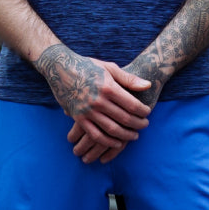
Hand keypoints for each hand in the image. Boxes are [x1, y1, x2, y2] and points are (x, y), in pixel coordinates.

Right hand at [35, 46, 150, 156]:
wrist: (60, 68)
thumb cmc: (88, 66)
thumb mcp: (109, 67)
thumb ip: (129, 78)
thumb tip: (148, 85)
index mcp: (109, 87)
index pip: (132, 105)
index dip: (143, 111)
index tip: (148, 113)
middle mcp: (99, 101)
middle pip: (124, 118)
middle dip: (138, 124)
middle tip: (145, 125)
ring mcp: (88, 111)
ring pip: (112, 129)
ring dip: (126, 135)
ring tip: (134, 136)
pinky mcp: (78, 118)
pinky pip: (95, 134)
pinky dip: (108, 142)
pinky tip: (117, 143)